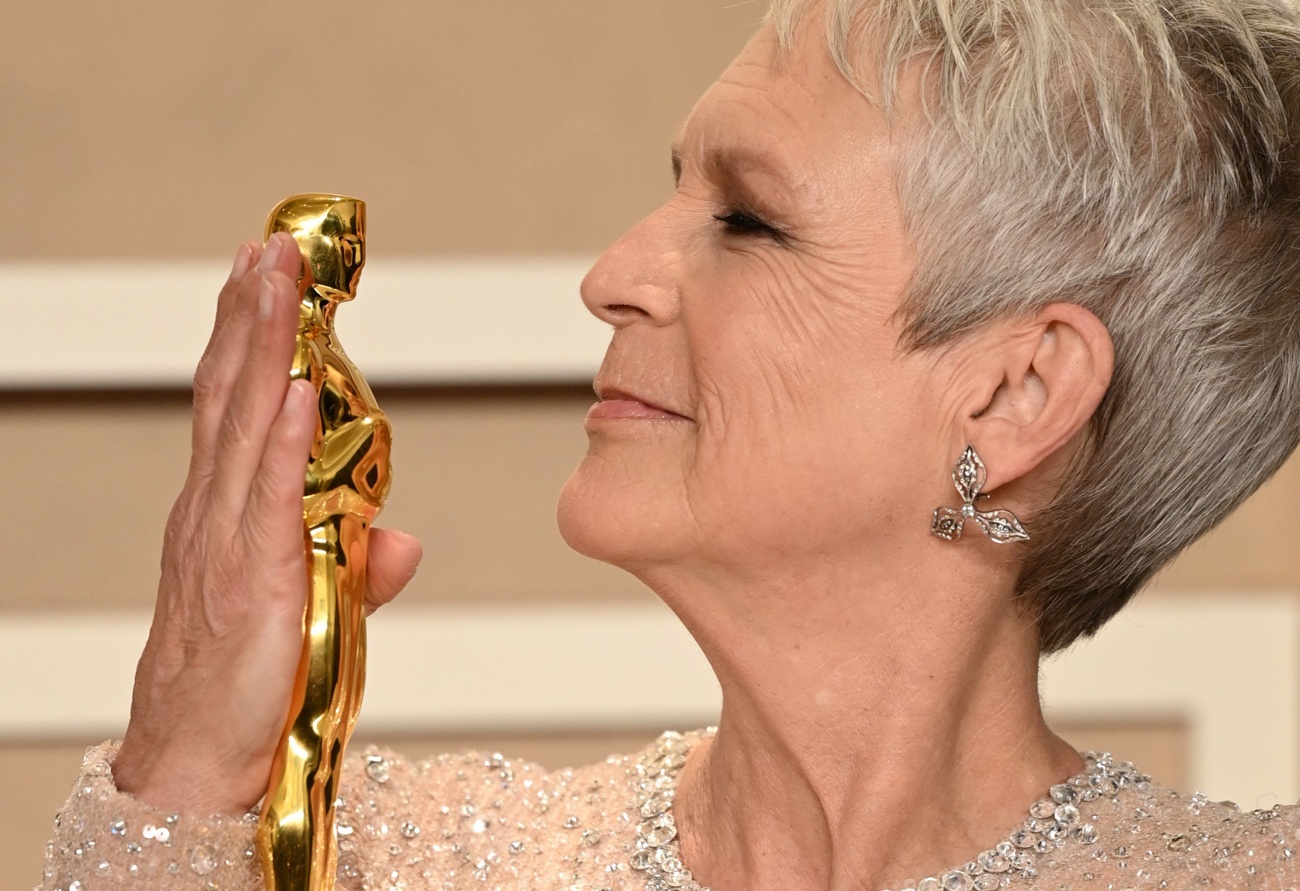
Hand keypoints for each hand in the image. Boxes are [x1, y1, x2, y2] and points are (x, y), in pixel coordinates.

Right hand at [113, 234, 422, 814]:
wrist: (198, 757)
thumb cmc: (247, 680)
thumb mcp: (309, 608)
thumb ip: (353, 566)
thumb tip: (400, 543)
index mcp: (225, 511)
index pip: (237, 406)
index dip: (250, 338)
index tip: (265, 275)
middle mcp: (216, 513)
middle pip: (235, 395)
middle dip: (255, 316)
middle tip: (271, 246)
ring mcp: (228, 542)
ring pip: (247, 426)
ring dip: (267, 350)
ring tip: (278, 280)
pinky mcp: (253, 580)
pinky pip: (269, 498)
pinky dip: (284, 442)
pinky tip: (299, 389)